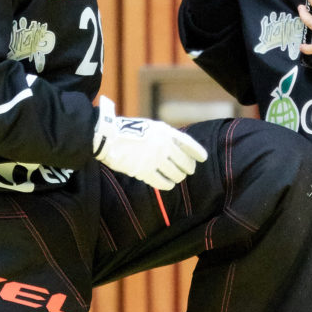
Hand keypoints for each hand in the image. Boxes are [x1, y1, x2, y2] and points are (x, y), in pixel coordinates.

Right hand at [92, 96, 207, 189]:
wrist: (108, 137)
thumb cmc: (127, 131)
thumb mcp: (150, 127)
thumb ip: (165, 137)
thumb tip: (178, 150)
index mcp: (165, 131)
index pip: (188, 143)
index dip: (197, 152)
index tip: (203, 158)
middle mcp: (163, 145)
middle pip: (185, 162)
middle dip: (188, 168)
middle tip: (187, 171)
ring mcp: (155, 159)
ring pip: (176, 174)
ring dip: (178, 177)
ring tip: (177, 177)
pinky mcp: (145, 171)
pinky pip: (163, 182)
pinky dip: (168, 185)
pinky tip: (168, 185)